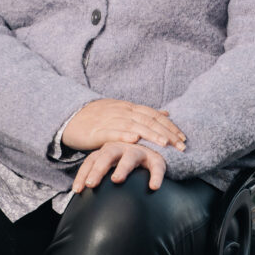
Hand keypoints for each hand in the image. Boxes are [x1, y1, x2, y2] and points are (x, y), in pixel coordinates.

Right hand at [62, 99, 185, 152]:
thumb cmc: (99, 117)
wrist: (71, 117)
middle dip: (166, 133)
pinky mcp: (97, 131)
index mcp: (129, 108)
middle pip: (148, 121)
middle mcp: (122, 112)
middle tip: (180, 146)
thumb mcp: (124, 111)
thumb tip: (167, 112)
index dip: (170, 126)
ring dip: (150, 134)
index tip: (183, 138)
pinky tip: (134, 140)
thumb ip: (145, 113)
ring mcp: (110, 120)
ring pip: (134, 126)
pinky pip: (112, 132)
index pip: (154, 115)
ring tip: (164, 144)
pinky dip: (124, 135)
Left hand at [72, 142, 166, 192]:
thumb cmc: (126, 159)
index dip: (83, 174)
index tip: (77, 190)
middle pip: (107, 155)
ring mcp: (139, 151)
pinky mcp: (156, 158)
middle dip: (98, 169)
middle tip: (91, 183)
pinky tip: (154, 187)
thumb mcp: (111, 163)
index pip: (92, 160)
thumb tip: (79, 193)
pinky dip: (156, 176)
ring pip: (130, 157)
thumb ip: (98, 174)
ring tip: (116, 180)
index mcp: (107, 150)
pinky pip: (156, 167)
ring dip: (122, 168)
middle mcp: (121, 147)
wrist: (155, 144)